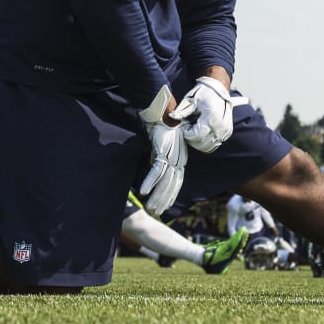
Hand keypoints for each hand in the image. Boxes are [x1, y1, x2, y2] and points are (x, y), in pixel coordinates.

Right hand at [138, 87, 186, 214]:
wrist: (162, 111)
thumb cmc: (160, 128)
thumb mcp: (161, 146)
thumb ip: (159, 158)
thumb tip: (153, 169)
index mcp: (180, 158)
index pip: (176, 181)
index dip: (171, 195)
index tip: (165, 207)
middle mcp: (178, 159)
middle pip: (172, 184)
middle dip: (164, 200)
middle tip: (156, 212)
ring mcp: (171, 155)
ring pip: (165, 181)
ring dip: (157, 196)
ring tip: (150, 208)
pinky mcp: (163, 151)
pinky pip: (156, 170)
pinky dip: (150, 182)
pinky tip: (144, 192)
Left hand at [169, 77, 234, 152]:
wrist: (219, 88)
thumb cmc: (204, 93)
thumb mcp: (191, 99)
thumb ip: (182, 111)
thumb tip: (172, 118)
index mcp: (211, 117)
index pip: (196, 136)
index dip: (187, 134)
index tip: (184, 125)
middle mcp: (221, 126)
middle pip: (202, 144)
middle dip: (192, 139)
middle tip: (188, 128)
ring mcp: (225, 130)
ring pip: (209, 147)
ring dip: (199, 142)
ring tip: (195, 130)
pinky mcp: (227, 132)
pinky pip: (215, 143)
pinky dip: (207, 142)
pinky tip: (202, 131)